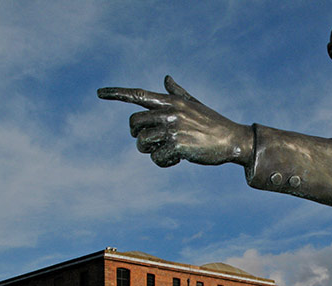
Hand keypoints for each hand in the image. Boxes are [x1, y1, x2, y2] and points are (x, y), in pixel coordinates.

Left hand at [98, 76, 252, 167]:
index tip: (99, 93)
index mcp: (171, 101)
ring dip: (149, 151)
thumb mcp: (194, 104)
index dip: (117, 93)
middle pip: (134, 122)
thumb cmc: (213, 123)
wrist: (232, 140)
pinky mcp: (177, 145)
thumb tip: (166, 78)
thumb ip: (177, 93)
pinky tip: (175, 160)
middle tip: (149, 142)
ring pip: (142, 142)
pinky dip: (162, 162)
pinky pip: (156, 157)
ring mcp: (173, 128)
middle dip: (136, 134)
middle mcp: (169, 112)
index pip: (138, 94)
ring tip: (164, 152)